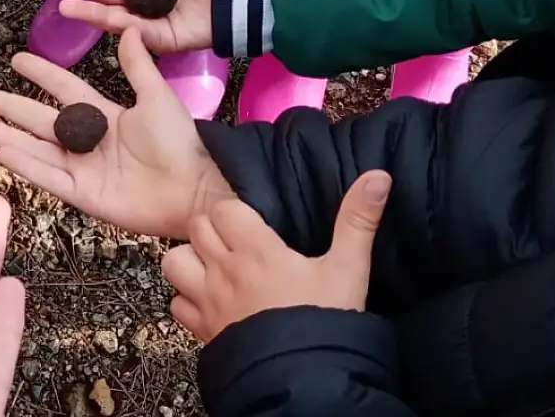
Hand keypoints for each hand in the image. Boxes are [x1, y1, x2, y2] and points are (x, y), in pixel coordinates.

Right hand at [0, 29, 234, 239]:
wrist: (195, 188)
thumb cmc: (181, 143)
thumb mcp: (158, 97)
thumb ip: (137, 67)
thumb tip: (129, 28)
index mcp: (105, 115)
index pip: (63, 89)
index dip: (41, 74)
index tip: (17, 60)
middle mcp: (87, 140)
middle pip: (38, 119)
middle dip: (8, 106)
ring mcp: (82, 168)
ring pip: (35, 148)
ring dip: (6, 134)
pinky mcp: (83, 194)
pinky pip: (48, 176)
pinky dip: (25, 164)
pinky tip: (2, 149)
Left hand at [163, 170, 390, 341]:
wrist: (304, 377)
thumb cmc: (325, 321)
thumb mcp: (349, 268)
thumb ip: (358, 221)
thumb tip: (378, 177)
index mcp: (256, 250)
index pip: (224, 210)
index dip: (236, 212)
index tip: (254, 223)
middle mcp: (224, 270)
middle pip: (197, 228)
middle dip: (213, 229)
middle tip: (238, 242)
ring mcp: (208, 300)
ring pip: (175, 262)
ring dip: (191, 260)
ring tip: (216, 267)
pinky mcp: (202, 329)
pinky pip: (177, 304)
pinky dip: (188, 299)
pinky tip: (211, 302)